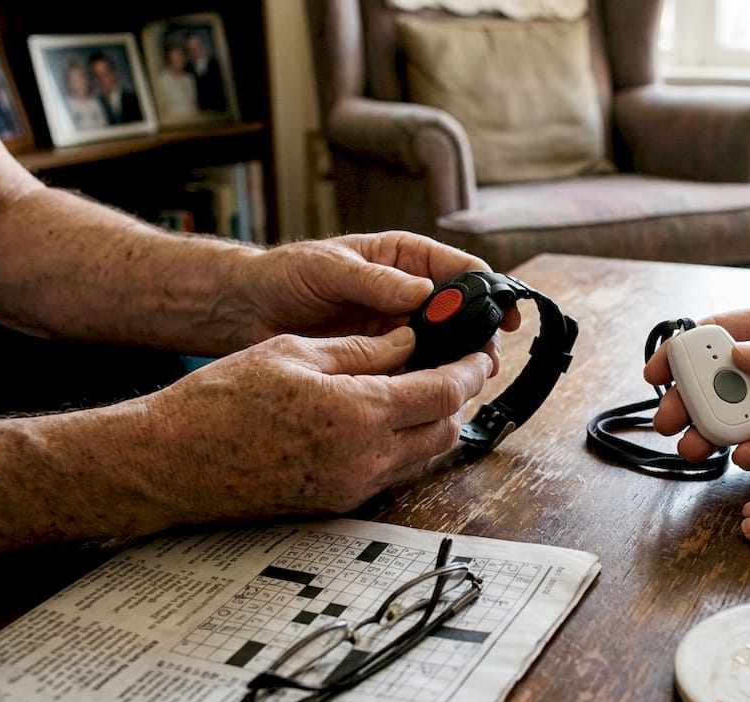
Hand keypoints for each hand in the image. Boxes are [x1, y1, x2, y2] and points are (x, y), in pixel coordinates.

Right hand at [142, 326, 491, 520]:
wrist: (169, 463)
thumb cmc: (219, 402)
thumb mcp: (292, 354)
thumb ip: (361, 350)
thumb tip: (409, 342)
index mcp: (358, 414)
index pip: (445, 393)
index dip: (470, 370)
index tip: (480, 353)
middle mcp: (365, 460)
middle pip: (445, 430)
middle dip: (457, 397)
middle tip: (453, 366)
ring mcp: (352, 488)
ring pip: (422, 456)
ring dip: (432, 423)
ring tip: (418, 388)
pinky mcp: (336, 504)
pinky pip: (391, 473)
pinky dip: (402, 445)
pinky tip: (381, 418)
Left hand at [242, 231, 519, 370]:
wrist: (246, 310)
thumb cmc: (285, 275)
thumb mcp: (329, 269)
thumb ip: (375, 281)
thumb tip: (422, 292)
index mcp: (405, 259)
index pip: (462, 271)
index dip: (489, 291)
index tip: (503, 315)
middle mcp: (409, 293)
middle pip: (462, 314)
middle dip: (478, 335)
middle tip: (484, 360)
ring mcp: (397, 328)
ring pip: (444, 347)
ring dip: (456, 363)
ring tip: (465, 381)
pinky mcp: (382, 359)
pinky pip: (415, 371)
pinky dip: (426, 382)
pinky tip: (432, 395)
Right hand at [644, 304, 749, 467]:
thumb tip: (738, 353)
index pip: (721, 334)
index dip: (685, 350)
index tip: (659, 370)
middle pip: (716, 381)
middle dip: (687, 400)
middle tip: (669, 421)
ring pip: (732, 418)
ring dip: (708, 432)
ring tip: (693, 449)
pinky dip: (748, 453)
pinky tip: (744, 456)